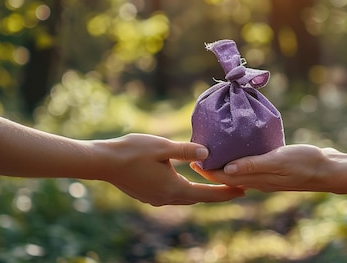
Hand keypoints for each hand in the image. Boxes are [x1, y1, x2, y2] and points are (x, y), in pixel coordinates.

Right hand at [94, 133, 244, 205]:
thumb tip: (208, 154)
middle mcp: (166, 198)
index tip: (244, 190)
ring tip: (214, 182)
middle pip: (198, 199)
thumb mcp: (162, 147)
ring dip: (200, 191)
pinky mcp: (147, 195)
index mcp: (173, 188)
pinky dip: (185, 188)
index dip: (226, 192)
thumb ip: (186, 151)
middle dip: (217, 193)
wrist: (102, 162)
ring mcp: (155, 199)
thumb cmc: (131, 151)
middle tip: (235, 186)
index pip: (207, 194)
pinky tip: (186, 179)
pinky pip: (173, 195)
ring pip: (185, 198)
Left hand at [191, 144, 346, 192]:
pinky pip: (254, 164)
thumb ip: (253, 165)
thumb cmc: (306, 163)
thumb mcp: (278, 160)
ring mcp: (269, 175)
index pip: (224, 177)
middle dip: (212, 166)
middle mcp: (260, 180)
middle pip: (228, 175)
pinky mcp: (277, 167)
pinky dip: (243, 158)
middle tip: (198, 153)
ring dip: (226, 162)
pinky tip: (244, 147)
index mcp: (257, 179)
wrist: (331, 169)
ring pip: (240, 171)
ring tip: (215, 149)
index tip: (191, 159)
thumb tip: (226, 171)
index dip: (207, 170)